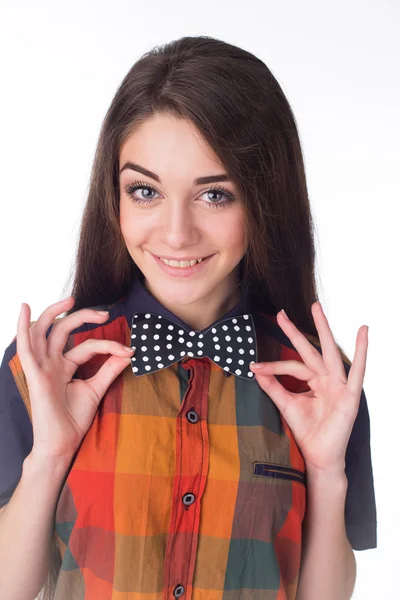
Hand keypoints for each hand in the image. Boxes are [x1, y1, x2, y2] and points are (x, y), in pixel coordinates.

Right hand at [17, 297, 134, 460]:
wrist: (63, 444)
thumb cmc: (74, 419)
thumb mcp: (96, 388)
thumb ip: (109, 369)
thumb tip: (128, 352)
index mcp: (63, 366)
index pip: (86, 346)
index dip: (108, 345)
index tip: (129, 351)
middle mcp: (51, 363)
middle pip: (62, 330)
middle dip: (82, 316)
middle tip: (104, 313)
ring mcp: (42, 367)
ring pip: (43, 332)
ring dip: (54, 312)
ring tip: (70, 299)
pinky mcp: (36, 375)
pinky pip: (26, 348)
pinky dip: (23, 327)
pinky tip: (25, 309)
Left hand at [250, 302, 367, 475]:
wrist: (318, 457)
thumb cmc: (307, 432)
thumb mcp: (286, 404)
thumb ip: (273, 386)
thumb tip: (256, 369)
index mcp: (314, 381)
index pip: (293, 365)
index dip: (273, 365)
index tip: (253, 365)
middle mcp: (327, 379)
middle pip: (310, 349)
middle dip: (296, 330)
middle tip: (280, 312)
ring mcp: (339, 385)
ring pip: (329, 352)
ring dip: (323, 329)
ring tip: (316, 308)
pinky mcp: (350, 395)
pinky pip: (358, 371)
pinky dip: (362, 351)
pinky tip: (363, 332)